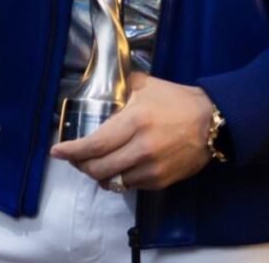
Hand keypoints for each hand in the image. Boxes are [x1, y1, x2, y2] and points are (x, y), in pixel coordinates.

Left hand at [50, 72, 213, 190]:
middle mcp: (141, 148)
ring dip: (98, 175)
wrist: (212, 123)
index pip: (95, 144)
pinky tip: (116, 168)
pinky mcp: (160, 181)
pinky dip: (118, 179)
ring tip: (93, 164)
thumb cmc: (177, 100)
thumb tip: (102, 83)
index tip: (56, 151)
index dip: (72, 151)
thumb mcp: (147, 86)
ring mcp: (151, 168)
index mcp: (135, 121)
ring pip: (112, 181)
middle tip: (74, 157)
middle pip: (99, 168)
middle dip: (80, 165)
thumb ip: (122, 86)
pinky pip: (129, 185)